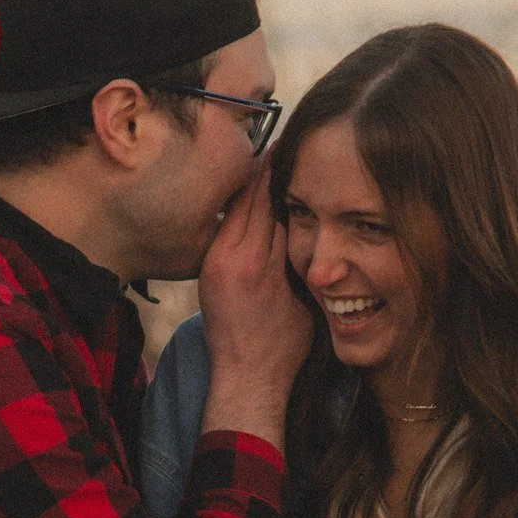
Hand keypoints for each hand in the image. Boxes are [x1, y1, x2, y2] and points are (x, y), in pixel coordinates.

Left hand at [198, 164, 311, 447]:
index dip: (287, 172)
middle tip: (286, 141)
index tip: (300, 148)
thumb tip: (309, 224)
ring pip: (237, 208)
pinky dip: (240, 207)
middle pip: (252, 197)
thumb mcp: (304, 299)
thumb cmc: (284, 347)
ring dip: (252, 184)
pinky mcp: (208, 267)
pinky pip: (226, 226)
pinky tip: (251, 193)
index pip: (274, 201)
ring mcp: (215, 260)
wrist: (245, 377)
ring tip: (269, 157)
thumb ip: (301, 259)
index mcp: (259, 263)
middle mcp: (232, 255)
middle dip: (268, 168)